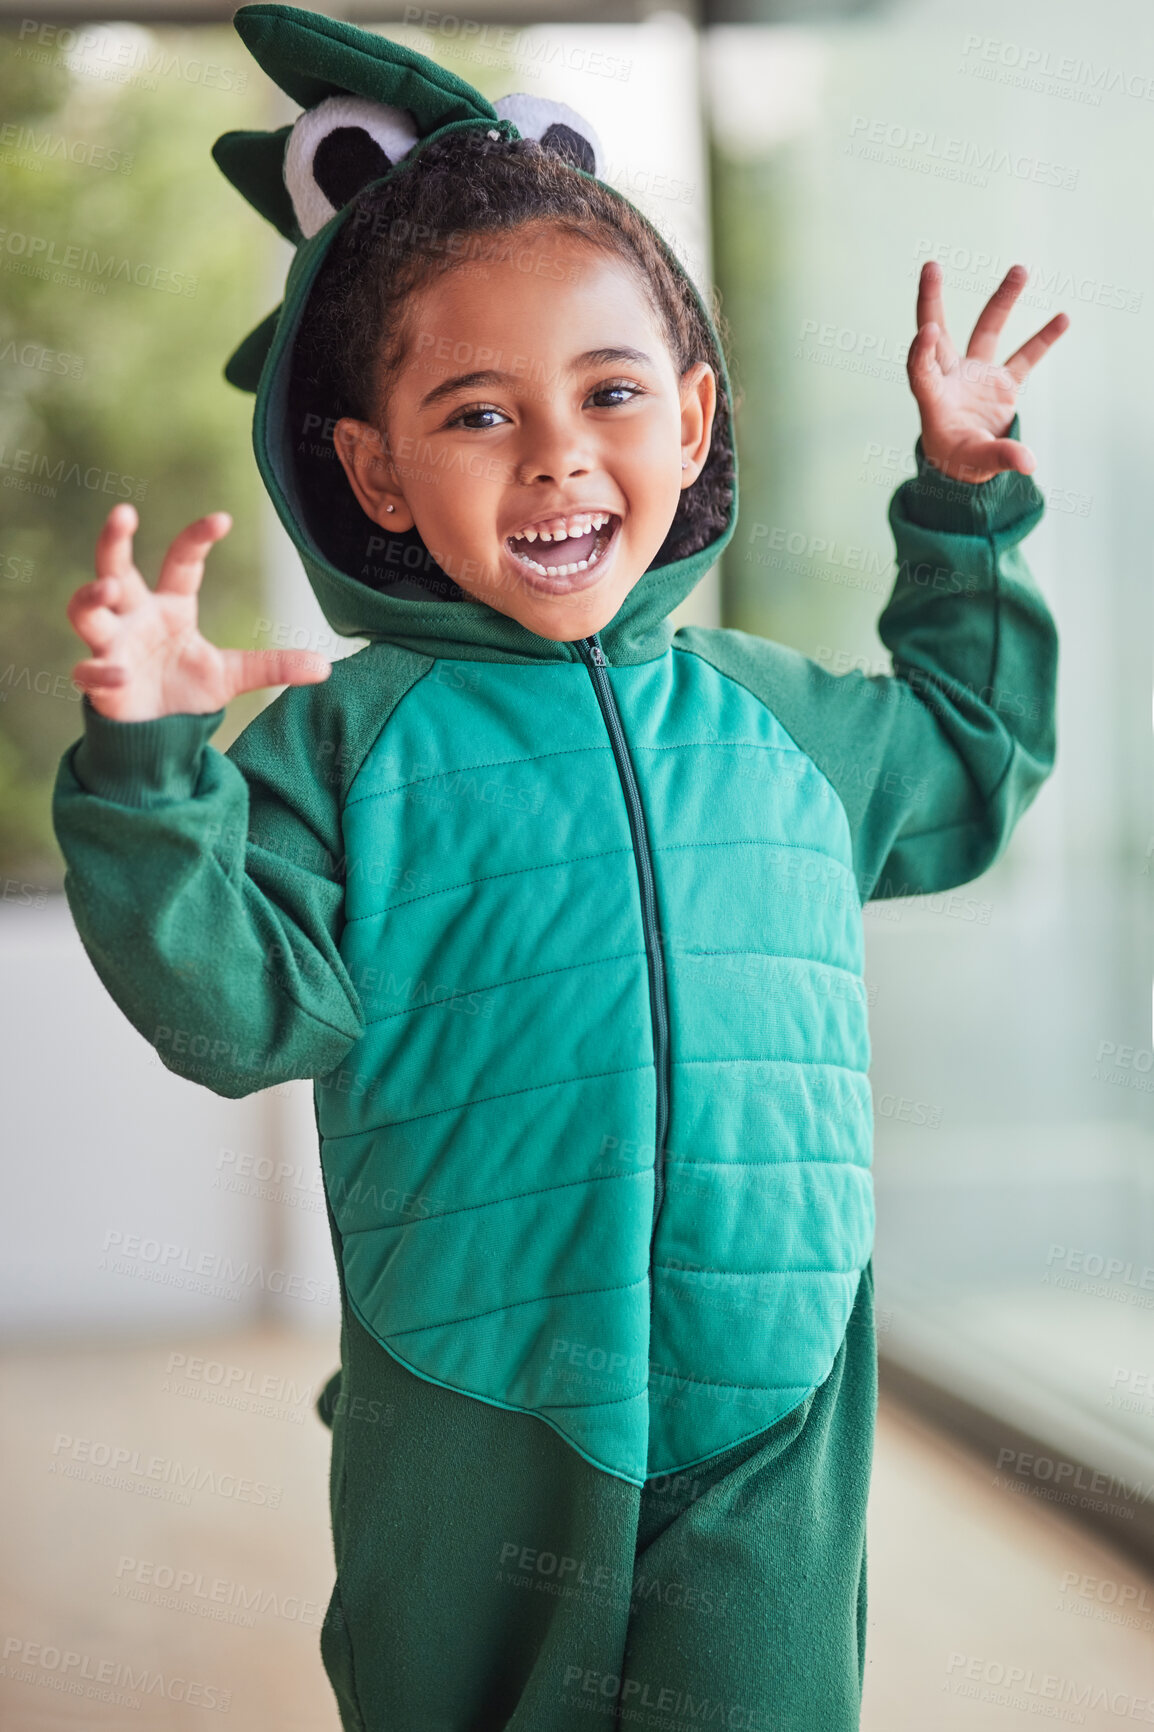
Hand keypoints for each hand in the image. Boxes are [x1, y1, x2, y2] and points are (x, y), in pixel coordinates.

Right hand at [67, 503, 331, 720]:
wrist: (158, 735)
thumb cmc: (187, 692)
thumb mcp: (233, 677)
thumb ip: (271, 667)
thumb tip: (326, 667)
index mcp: (170, 608)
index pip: (180, 563)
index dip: (198, 539)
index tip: (223, 519)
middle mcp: (135, 618)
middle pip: (114, 569)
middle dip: (114, 541)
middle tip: (123, 513)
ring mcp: (112, 647)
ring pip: (85, 613)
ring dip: (90, 598)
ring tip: (107, 589)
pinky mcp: (100, 682)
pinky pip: (89, 671)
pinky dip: (100, 671)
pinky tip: (120, 673)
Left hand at [907, 261, 1069, 484]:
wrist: (969, 467)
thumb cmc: (959, 463)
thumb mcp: (975, 463)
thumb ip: (999, 457)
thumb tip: (1028, 463)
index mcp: (934, 401)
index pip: (920, 370)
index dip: (920, 351)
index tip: (926, 331)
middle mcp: (951, 380)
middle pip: (938, 334)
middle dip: (931, 300)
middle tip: (931, 266)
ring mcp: (977, 376)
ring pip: (986, 331)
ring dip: (1001, 301)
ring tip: (1020, 269)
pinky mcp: (1001, 382)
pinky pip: (1024, 357)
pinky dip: (1043, 339)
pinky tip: (1063, 318)